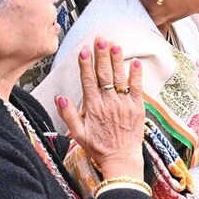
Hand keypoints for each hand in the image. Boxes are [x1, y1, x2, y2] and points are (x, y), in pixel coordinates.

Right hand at [56, 38, 144, 178]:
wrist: (121, 159)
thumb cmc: (99, 147)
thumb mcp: (78, 134)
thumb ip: (68, 115)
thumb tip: (60, 97)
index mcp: (93, 108)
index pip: (88, 81)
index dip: (86, 65)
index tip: (84, 50)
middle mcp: (109, 103)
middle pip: (104, 75)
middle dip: (101, 55)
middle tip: (100, 39)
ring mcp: (124, 104)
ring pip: (119, 78)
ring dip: (117, 60)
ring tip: (115, 44)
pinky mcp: (137, 107)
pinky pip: (137, 88)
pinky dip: (136, 75)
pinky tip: (134, 62)